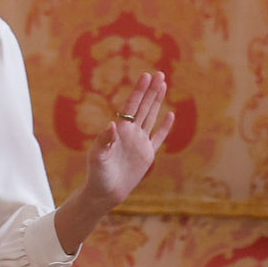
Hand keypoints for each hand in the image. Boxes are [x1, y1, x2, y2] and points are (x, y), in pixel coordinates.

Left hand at [55, 71, 177, 256]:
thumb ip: (104, 142)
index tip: (146, 76)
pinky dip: (165, 126)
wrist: (104, 193)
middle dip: (151, 91)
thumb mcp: (98, 158)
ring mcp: (139, 142)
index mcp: (119, 132)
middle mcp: (130, 134)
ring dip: (157, 101)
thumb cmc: (97, 175)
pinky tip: (170, 113)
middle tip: (159, 74)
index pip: (131, 107)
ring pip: (151, 117)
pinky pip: (158, 137)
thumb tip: (112, 124)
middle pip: (143, 107)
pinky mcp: (147, 154)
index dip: (139, 92)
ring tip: (163, 85)